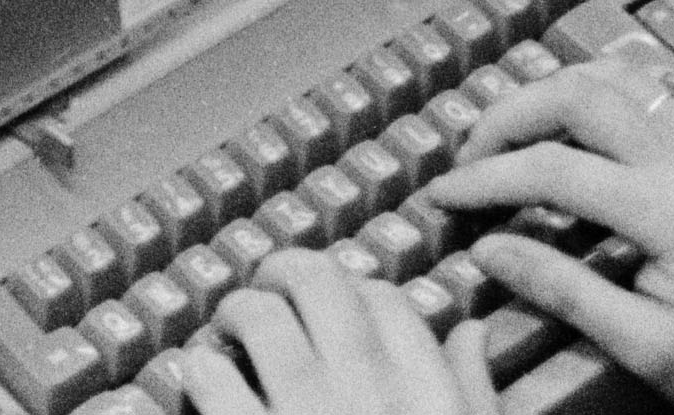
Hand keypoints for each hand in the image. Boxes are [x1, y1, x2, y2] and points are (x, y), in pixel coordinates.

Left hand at [163, 252, 496, 413]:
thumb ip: (475, 392)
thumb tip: (473, 333)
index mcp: (430, 392)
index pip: (389, 300)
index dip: (356, 292)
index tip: (340, 308)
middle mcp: (369, 388)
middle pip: (316, 281)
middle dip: (285, 272)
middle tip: (269, 291)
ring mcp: (306, 410)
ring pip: (257, 315)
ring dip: (235, 312)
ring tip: (228, 330)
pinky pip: (208, 374)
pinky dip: (198, 367)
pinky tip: (199, 376)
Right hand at [435, 56, 673, 412]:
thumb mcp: (652, 350)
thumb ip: (566, 292)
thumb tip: (489, 250)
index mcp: (671, 214)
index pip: (550, 170)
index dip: (484, 178)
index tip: (444, 194)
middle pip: (578, 95)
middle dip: (508, 116)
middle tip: (473, 152)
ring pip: (623, 73)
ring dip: (559, 88)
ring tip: (524, 126)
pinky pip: (672, 81)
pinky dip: (617, 84)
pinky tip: (596, 111)